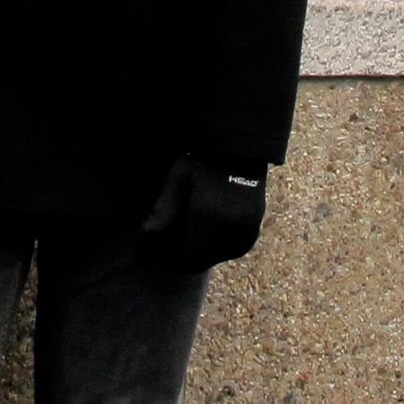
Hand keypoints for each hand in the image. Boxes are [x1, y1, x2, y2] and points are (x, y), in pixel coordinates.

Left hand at [141, 154, 266, 272]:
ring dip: (211, 255)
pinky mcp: (257, 217)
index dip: (178, 261)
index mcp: (207, 214)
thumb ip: (164, 209)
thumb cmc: (202, 156)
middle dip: (193, 259)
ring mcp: (247, 222)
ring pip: (226, 253)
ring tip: (197, 248)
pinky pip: (242, 245)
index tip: (168, 260)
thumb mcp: (178, 178)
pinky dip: (228, 248)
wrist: (237, 142)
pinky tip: (216, 242)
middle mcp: (230, 223)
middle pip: (208, 256)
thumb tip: (146, 234)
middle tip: (179, 255)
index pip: (191, 253)